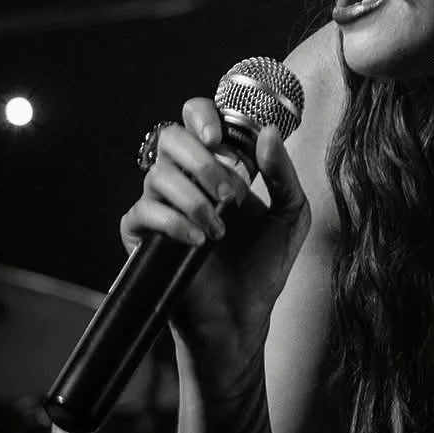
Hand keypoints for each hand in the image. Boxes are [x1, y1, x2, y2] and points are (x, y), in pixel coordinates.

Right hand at [119, 97, 312, 377]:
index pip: (196, 118)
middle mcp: (186, 179)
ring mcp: (161, 206)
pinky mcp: (143, 237)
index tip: (220, 137)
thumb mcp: (291, 214)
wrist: (241, 316)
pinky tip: (199, 240)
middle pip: (170, 137)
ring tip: (220, 228)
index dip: (202, 116)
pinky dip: (174, 221)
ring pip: (157, 175)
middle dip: (203, 160)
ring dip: (195, 198)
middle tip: (230, 190)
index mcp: (219, 165)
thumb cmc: (264, 264)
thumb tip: (267, 134)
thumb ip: (283, 173)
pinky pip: (143, 212)